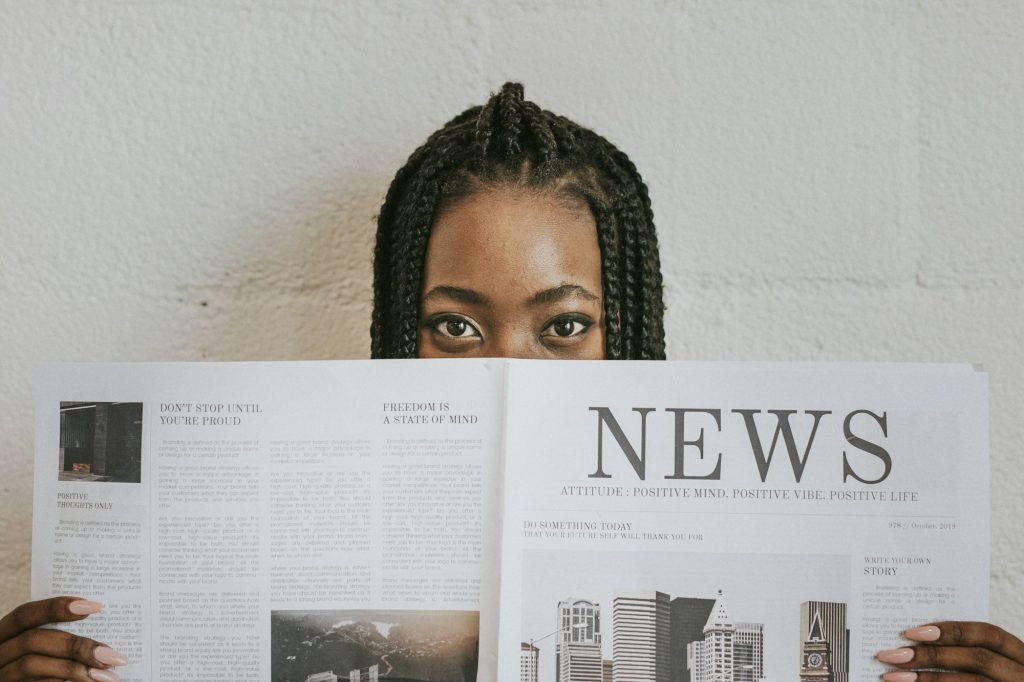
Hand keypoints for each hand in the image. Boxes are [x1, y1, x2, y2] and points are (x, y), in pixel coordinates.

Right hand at [0, 596, 127, 681]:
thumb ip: (60, 637)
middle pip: (32, 640)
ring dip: (73, 669)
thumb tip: (98, 620)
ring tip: (106, 675)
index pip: (25, 613)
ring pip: (31, 664)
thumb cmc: (43, 669)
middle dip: (75, 645)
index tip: (95, 606)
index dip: (56, 607)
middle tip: (111, 655)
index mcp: (5, 635)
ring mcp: (0, 675)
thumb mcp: (44, 648)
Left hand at [876, 620, 1023, 680]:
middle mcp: (1020, 674)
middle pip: (977, 659)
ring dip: (927, 679)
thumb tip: (915, 638)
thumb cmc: (992, 677)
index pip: (987, 634)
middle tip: (891, 655)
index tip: (911, 632)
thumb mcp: (991, 663)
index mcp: (1017, 654)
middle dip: (931, 656)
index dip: (951, 630)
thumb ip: (964, 650)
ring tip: (893, 677)